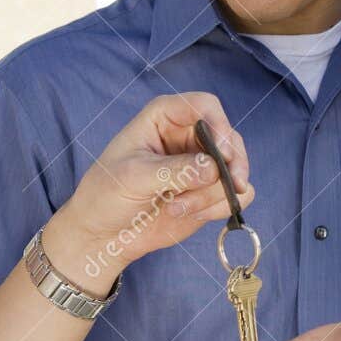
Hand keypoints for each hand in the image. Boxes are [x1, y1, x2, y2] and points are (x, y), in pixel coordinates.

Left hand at [44, 92, 253, 289]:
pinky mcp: (210, 191)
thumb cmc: (106, 195)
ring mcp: (202, 164)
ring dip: (214, 193)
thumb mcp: (133, 177)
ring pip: (236, 168)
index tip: (221, 154)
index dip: (219, 125)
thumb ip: (174, 170)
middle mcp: (188, 136)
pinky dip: (220, 207)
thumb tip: (213, 169)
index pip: (204, 106)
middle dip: (230, 166)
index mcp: (165, 118)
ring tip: (178, 207)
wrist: (104, 234)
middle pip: (230, 138)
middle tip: (229, 186)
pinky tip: (192, 214)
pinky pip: (236, 194)